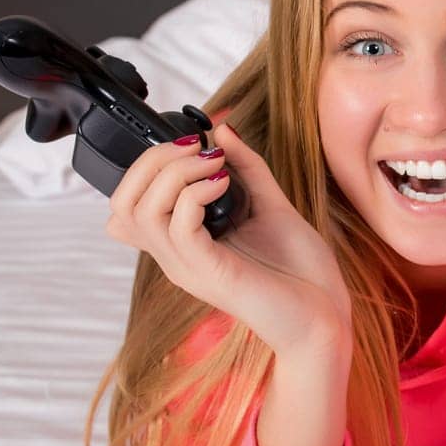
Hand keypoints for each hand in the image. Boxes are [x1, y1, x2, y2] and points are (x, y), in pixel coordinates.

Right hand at [104, 124, 350, 357]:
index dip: (146, 165)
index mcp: (182, 241)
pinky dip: (195, 195)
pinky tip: (225, 185)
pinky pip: (178, 229)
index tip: (194, 143)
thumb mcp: (270, 204)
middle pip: (122, 204)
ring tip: (214, 165)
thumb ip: (247, 168)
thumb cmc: (299, 269)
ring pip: (140, 213)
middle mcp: (175, 255)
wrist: (324, 315)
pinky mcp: (210, 273)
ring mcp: (188, 266)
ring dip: (173, 173)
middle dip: (152, 161)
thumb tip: (222, 130)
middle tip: (197, 147)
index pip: (126, 203)